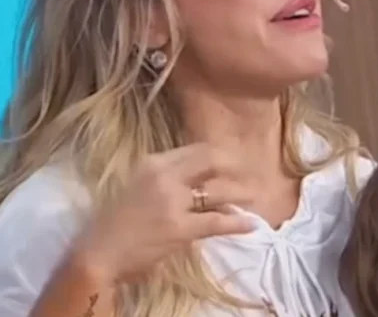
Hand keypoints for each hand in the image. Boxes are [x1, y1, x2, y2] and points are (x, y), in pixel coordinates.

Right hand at [72, 143, 255, 284]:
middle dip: (236, 165)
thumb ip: (166, 175)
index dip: (221, 153)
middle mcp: (165, 175)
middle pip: (211, 160)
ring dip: (240, 193)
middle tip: (251, 172)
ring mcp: (173, 201)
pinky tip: (251, 224)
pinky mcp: (179, 227)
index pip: (197, 149)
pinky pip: (216, 221)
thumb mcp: (138, 184)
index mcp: (154, 162)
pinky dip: (237, 223)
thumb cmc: (116, 220)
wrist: (98, 252)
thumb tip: (200, 174)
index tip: (235, 158)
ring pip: (218, 190)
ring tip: (254, 196)